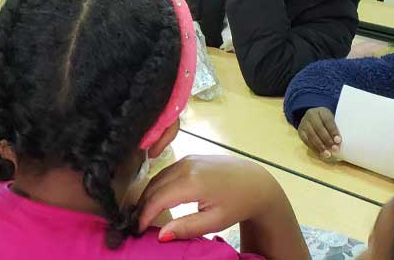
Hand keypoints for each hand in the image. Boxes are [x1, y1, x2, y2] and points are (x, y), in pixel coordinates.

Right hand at [136, 155, 283, 241]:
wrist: (256, 183)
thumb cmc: (238, 204)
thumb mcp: (215, 220)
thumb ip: (187, 228)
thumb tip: (160, 235)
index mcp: (192, 182)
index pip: (158, 199)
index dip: (144, 215)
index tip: (137, 230)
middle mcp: (186, 166)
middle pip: (154, 186)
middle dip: (143, 205)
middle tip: (137, 224)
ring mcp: (188, 159)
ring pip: (158, 177)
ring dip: (149, 195)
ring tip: (144, 213)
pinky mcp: (190, 157)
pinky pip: (167, 172)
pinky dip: (158, 186)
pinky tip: (158, 199)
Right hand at [297, 108, 340, 158]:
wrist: (311, 117)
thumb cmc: (325, 121)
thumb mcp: (331, 119)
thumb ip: (335, 128)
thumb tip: (339, 143)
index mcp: (322, 111)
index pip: (328, 120)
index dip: (333, 131)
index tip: (338, 141)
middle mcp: (311, 115)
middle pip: (319, 128)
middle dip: (327, 140)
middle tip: (335, 149)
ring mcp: (304, 123)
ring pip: (312, 136)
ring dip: (321, 146)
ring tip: (328, 154)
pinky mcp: (300, 131)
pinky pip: (306, 141)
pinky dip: (314, 148)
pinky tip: (321, 154)